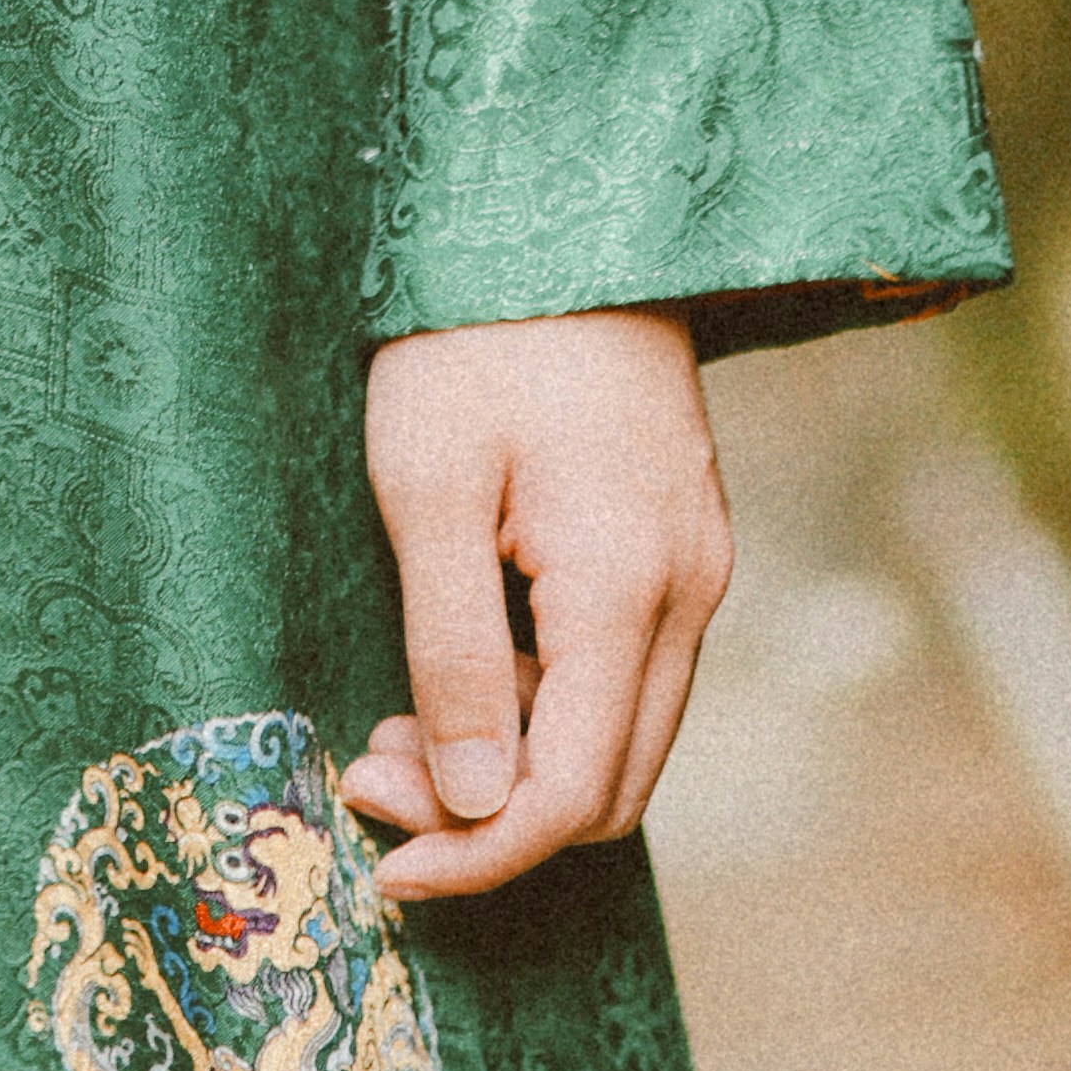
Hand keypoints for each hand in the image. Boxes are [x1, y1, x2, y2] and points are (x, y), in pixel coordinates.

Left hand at [347, 311, 730, 909]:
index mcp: (625, 589)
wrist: (565, 207)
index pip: (567, 795)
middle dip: (490, 816)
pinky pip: (625, 674)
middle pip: (604, 787)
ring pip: (619, 737)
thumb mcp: (427, 484)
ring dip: (516, 762)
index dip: (476, 854)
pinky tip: (463, 661)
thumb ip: (450, 652)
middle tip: (373, 773)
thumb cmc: (474, 334)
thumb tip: (476, 804)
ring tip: (398, 724)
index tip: (384, 863)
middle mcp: (688, 596)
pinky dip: (546, 702)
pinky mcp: (682, 542)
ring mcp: (697, 568)